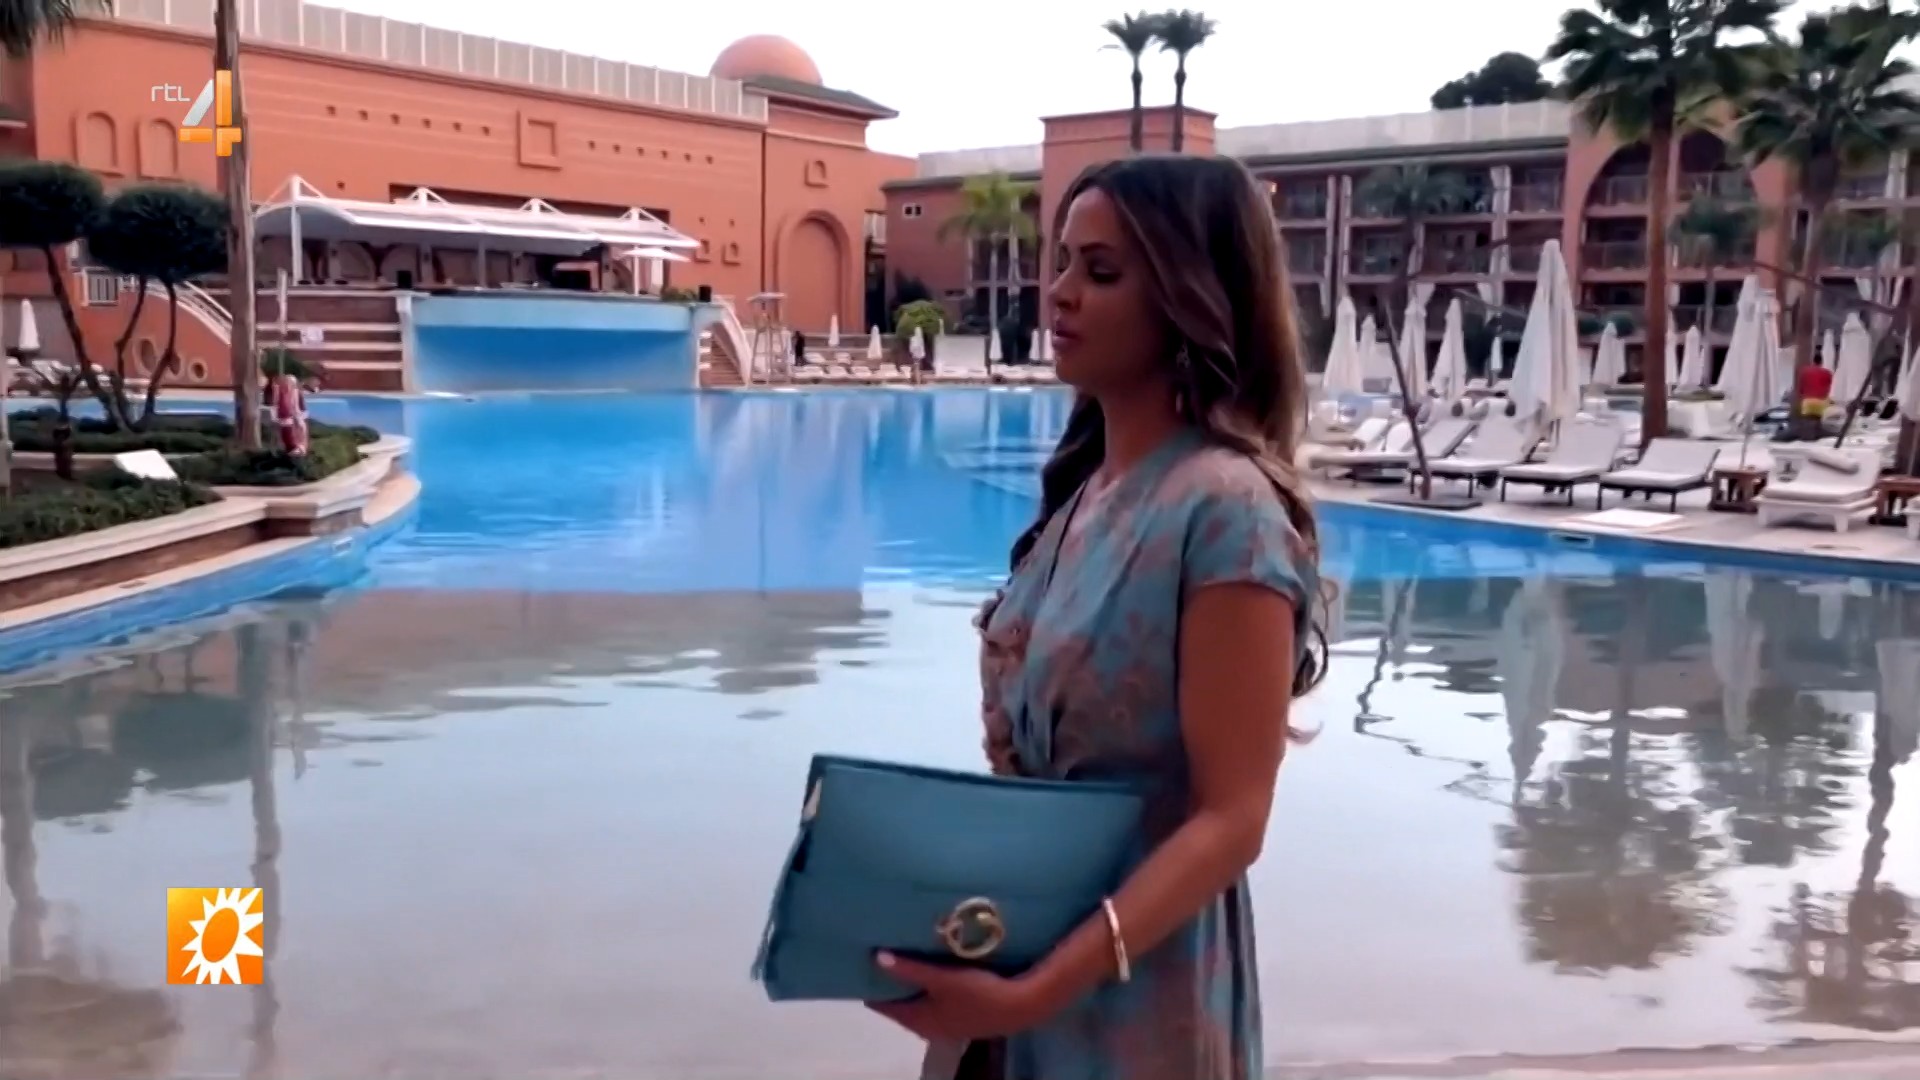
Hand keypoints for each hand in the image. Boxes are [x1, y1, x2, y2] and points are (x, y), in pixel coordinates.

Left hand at [865, 951, 1053, 1041]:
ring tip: (901, 956)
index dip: (871, 985)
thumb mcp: (941, 979)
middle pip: (899, 1004)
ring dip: (910, 984)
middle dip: (890, 982)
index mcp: (917, 1021)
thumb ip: (909, 969)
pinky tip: (930, 969)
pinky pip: (932, 1001)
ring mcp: (945, 1024)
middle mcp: (927, 1027)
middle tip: (878, 953)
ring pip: (917, 1003)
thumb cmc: (978, 993)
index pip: (882, 1005)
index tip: (861, 963)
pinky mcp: (960, 1016)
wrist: (1021, 1006)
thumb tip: (876, 957)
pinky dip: (926, 987)